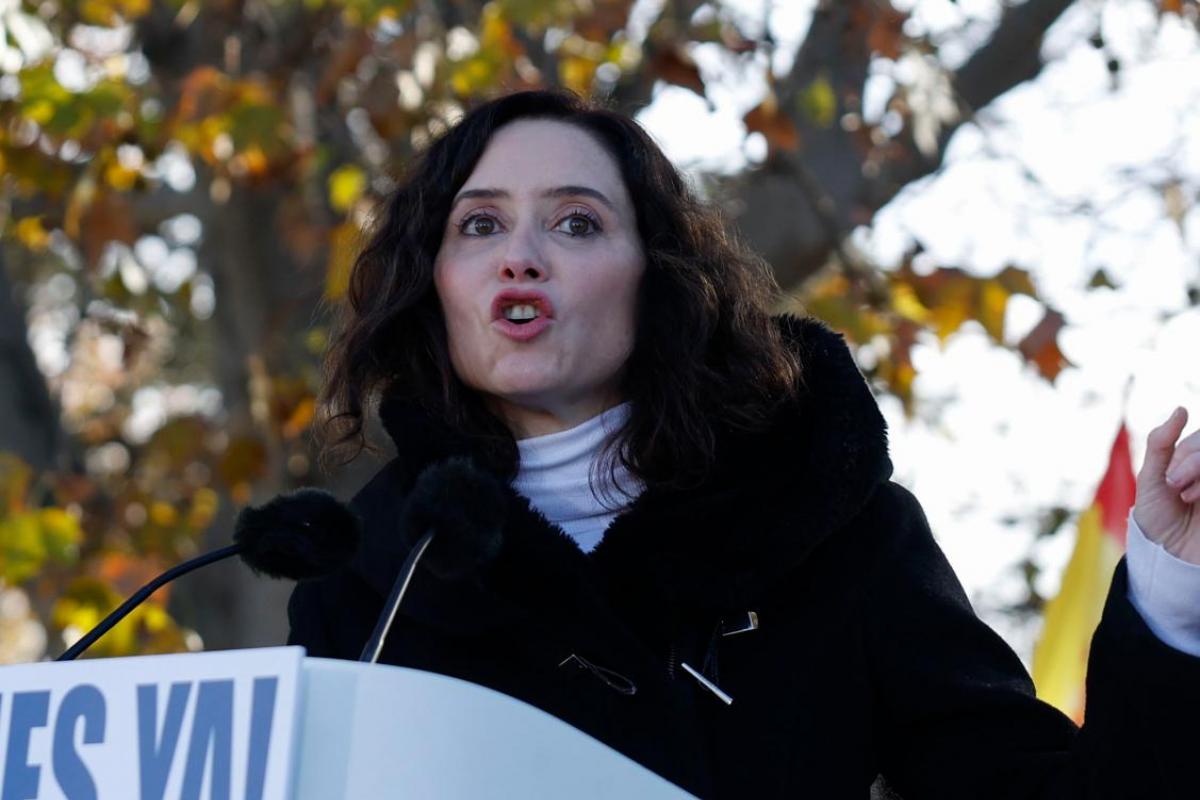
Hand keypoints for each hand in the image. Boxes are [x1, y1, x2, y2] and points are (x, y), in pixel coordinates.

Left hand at [1133, 407, 1199, 564]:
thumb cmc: (1158, 520)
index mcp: (1195, 461)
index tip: (1171, 482)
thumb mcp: (1152, 480)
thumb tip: (1182, 408)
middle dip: (1195, 462)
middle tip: (1178, 489)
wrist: (1168, 559)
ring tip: (1188, 498)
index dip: (1187, 455)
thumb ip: (1162, 444)